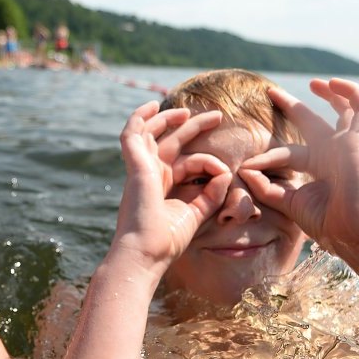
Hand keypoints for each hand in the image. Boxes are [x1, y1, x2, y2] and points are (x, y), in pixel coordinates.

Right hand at [111, 102, 230, 274]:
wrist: (147, 253)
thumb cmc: (168, 241)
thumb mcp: (197, 214)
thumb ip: (211, 194)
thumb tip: (226, 173)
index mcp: (163, 186)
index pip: (188, 162)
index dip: (209, 162)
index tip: (225, 172)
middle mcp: (151, 175)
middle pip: (170, 142)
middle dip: (192, 126)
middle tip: (217, 116)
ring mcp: (141, 169)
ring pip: (150, 133)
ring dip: (167, 118)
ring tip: (186, 110)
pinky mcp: (136, 166)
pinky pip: (132, 135)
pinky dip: (139, 118)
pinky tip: (151, 106)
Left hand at [239, 78, 358, 258]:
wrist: (358, 234)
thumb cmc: (330, 225)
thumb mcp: (291, 203)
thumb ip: (267, 188)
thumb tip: (244, 170)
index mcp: (319, 169)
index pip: (289, 152)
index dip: (266, 155)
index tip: (245, 165)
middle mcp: (334, 154)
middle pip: (314, 123)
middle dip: (294, 107)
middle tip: (272, 93)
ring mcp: (349, 146)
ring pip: (347, 110)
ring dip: (333, 94)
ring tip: (316, 83)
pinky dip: (352, 92)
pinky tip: (333, 84)